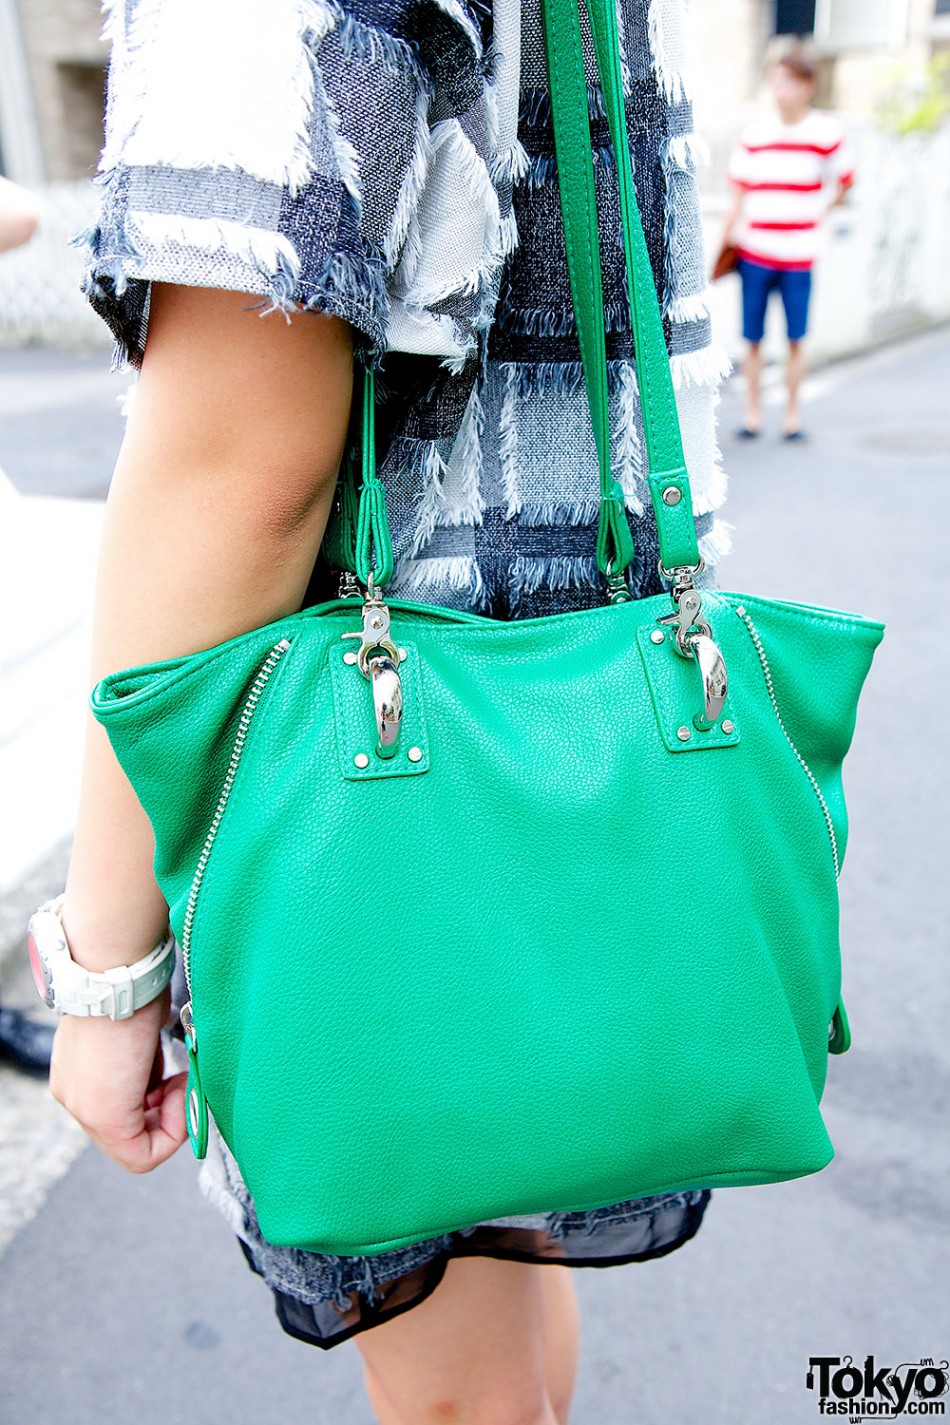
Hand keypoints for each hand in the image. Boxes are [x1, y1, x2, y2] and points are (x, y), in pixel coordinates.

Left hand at [49, 985, 187, 1172]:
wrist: (117, 971)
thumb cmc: (133, 986)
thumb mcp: (138, 1034)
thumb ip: (144, 1062)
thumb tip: (166, 1075)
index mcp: (78, 1076)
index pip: (121, 1112)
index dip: (157, 1102)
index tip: (177, 1074)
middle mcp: (74, 1097)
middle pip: (129, 1133)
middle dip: (167, 1112)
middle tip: (186, 1080)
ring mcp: (84, 1110)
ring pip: (136, 1147)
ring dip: (172, 1116)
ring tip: (183, 1078)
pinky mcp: (104, 1117)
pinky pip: (142, 1154)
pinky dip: (174, 1129)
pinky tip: (182, 1089)